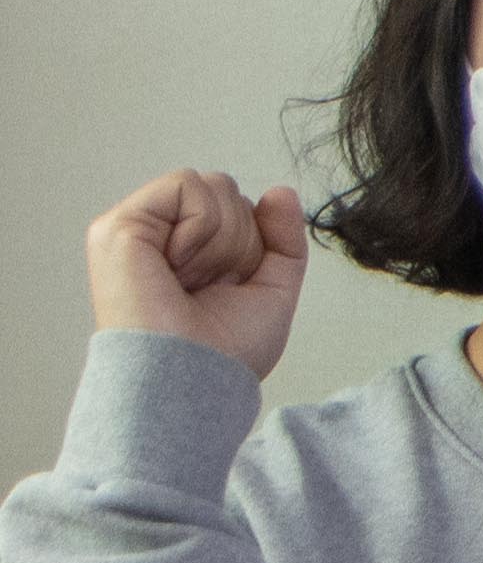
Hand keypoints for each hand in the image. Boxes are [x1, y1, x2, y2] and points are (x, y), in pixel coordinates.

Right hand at [86, 173, 306, 381]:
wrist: (194, 378)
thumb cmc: (226, 351)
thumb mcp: (273, 288)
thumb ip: (283, 239)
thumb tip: (280, 191)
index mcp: (187, 252)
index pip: (239, 210)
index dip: (252, 246)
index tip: (228, 288)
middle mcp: (158, 237)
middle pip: (228, 192)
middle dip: (240, 241)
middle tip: (208, 286)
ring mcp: (135, 229)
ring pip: (212, 185)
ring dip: (223, 239)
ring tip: (191, 279)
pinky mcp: (119, 225)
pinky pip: (186, 185)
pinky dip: (202, 226)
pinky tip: (179, 264)